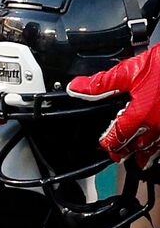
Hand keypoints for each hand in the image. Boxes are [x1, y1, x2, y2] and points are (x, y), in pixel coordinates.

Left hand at [71, 45, 159, 166]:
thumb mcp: (129, 71)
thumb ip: (101, 84)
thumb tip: (76, 88)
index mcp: (140, 116)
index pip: (117, 139)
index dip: (108, 144)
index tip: (104, 144)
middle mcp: (157, 126)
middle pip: (136, 147)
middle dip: (125, 150)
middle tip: (117, 153)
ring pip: (154, 147)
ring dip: (144, 151)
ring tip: (137, 155)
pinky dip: (159, 145)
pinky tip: (156, 143)